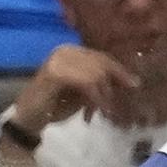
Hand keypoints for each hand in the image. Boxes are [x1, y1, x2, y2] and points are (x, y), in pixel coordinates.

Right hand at [7, 45, 138, 135]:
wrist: (31, 116)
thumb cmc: (58, 105)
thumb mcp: (86, 92)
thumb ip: (101, 83)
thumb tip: (130, 81)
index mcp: (73, 51)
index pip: (102, 57)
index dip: (119, 71)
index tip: (135, 85)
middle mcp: (66, 50)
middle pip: (102, 63)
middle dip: (112, 86)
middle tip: (113, 106)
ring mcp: (58, 59)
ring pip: (96, 74)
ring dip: (102, 97)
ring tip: (101, 113)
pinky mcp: (55, 72)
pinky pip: (86, 83)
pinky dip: (94, 99)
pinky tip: (93, 112)